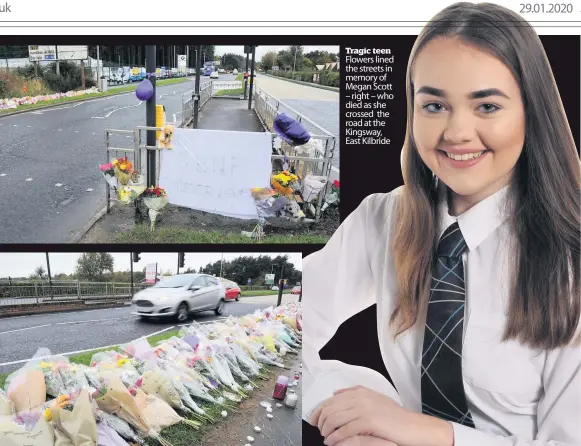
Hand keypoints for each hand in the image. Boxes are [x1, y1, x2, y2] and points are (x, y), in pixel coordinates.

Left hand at [310, 385, 452, 445]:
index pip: (332, 399)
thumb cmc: (394, 416)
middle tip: (318, 430)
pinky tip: (332, 442)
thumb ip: (355, 393)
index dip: (319, 409)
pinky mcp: (368, 422)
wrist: (412, 427)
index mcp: (360, 391)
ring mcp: (364, 409)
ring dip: (326, 430)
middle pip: (330, 408)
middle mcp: (360, 397)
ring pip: (335, 419)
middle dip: (320, 420)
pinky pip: (345, 430)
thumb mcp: (374, 399)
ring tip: (326, 438)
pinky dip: (335, 438)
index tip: (313, 418)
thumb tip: (335, 393)